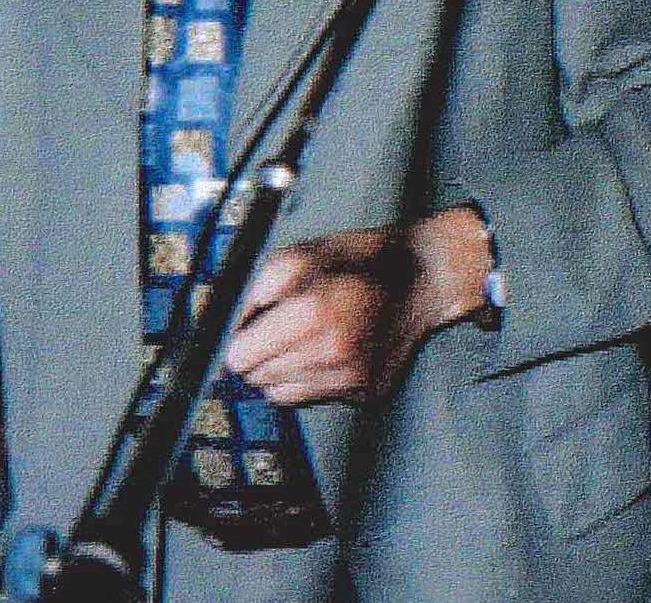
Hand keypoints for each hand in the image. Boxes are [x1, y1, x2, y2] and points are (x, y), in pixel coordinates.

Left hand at [225, 207, 491, 405]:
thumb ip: (255, 289)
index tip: (241, 332)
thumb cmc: (357, 260)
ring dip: (280, 371)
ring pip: (281, 394)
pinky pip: (313, 397)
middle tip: (274, 329)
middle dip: (257, 355)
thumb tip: (228, 326)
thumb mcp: (298, 254)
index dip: (235, 342)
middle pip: (258, 377)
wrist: (422, 280)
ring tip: (301, 339)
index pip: (242, 356)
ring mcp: (352, 379)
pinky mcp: (365, 394)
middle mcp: (333, 353)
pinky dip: (309, 379)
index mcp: (314, 312)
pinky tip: (325, 351)